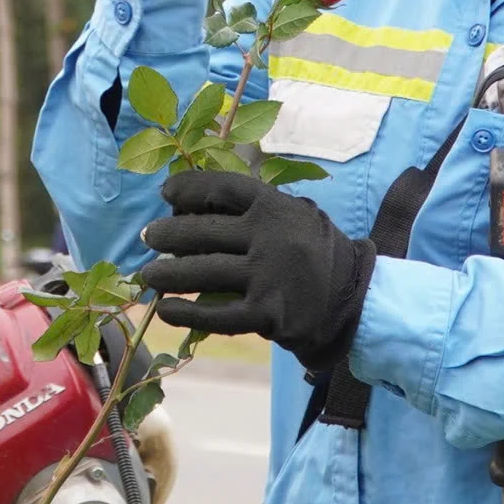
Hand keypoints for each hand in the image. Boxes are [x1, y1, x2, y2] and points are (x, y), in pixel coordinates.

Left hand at [142, 170, 374, 372]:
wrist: (354, 300)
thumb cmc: (313, 253)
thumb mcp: (292, 216)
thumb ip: (252, 209)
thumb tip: (188, 206)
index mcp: (275, 206)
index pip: (221, 187)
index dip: (189, 187)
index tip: (167, 193)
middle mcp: (270, 237)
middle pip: (202, 232)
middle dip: (167, 235)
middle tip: (148, 238)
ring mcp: (268, 277)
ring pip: (202, 273)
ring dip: (167, 275)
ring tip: (148, 276)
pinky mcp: (267, 315)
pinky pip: (215, 316)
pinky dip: (185, 313)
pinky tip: (166, 310)